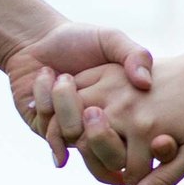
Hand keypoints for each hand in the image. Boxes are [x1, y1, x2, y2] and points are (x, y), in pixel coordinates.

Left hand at [2, 23, 154, 170]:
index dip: (125, 124)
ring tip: (60, 76)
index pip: (133, 138)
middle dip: (85, 113)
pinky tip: (44, 77)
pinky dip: (44, 99)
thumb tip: (145, 83)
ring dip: (62, 100)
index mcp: (124, 110)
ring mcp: (73, 130)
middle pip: (101, 145)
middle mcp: (100, 125)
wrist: (37, 38)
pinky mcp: (47, 130)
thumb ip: (135, 54)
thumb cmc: (80, 38)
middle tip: (73, 82)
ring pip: (72, 136)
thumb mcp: (112, 39)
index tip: (107, 95)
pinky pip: (48, 128)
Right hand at [49, 46, 183, 184]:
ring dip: (82, 138)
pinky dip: (72, 109)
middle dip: (103, 165)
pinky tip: (84, 121)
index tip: (147, 184)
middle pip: (90, 147)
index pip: (128, 174)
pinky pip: (77, 92)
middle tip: (117, 171)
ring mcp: (113, 86)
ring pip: (76, 120)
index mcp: (145, 130)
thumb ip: (165, 179)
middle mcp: (125, 108)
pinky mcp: (108, 72)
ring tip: (100, 150)